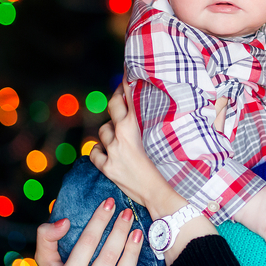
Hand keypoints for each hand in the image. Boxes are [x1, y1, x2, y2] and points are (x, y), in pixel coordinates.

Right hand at [36, 198, 150, 265]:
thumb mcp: (46, 264)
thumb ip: (47, 239)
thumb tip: (64, 221)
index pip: (87, 242)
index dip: (99, 220)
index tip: (109, 203)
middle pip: (108, 256)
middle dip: (120, 231)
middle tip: (128, 213)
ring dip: (133, 252)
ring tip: (138, 233)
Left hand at [90, 80, 171, 209]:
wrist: (160, 194)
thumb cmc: (171, 167)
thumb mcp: (166, 139)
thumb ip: (159, 123)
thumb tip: (169, 112)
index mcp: (136, 125)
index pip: (129, 96)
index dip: (127, 82)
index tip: (127, 71)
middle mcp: (122, 135)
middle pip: (113, 106)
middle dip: (117, 97)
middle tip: (121, 91)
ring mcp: (112, 151)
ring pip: (103, 130)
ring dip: (109, 129)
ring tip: (118, 130)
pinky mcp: (106, 168)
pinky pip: (94, 152)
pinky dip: (99, 149)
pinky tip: (105, 149)